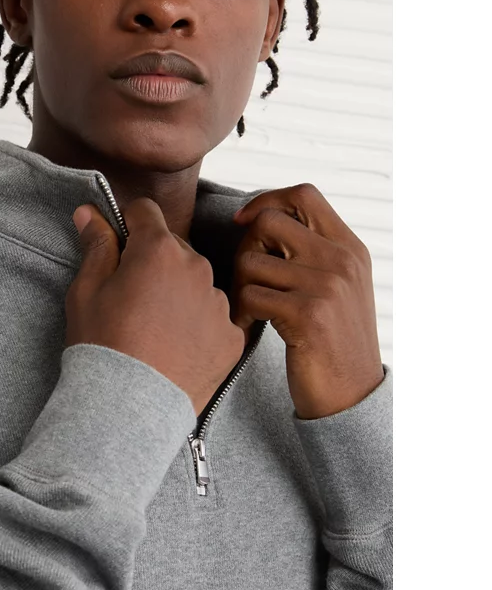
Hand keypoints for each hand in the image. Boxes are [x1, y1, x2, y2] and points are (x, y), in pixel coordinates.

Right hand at [67, 199, 244, 416]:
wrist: (128, 408)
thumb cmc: (102, 345)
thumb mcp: (86, 289)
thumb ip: (96, 244)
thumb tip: (90, 212)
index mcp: (157, 249)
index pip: (145, 211)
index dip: (128, 222)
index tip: (120, 240)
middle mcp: (196, 267)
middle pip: (173, 247)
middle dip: (153, 261)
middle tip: (132, 296)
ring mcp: (218, 303)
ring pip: (196, 282)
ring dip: (178, 292)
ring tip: (154, 328)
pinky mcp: (232, 336)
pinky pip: (214, 317)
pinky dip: (197, 325)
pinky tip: (175, 346)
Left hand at [231, 183, 383, 418]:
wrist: (351, 395)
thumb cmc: (331, 339)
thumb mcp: (337, 285)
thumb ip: (312, 249)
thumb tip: (259, 217)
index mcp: (349, 247)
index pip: (303, 194)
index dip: (265, 200)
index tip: (244, 222)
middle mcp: (341, 260)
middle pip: (269, 221)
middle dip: (245, 246)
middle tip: (247, 278)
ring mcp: (327, 286)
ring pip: (251, 261)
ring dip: (239, 285)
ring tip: (250, 308)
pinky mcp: (308, 315)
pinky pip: (249, 295)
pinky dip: (241, 312)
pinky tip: (250, 327)